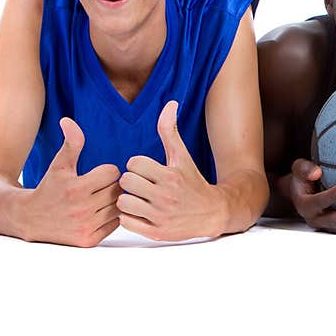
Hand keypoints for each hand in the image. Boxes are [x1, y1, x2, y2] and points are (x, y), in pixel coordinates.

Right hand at [27, 118, 120, 246]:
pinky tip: (99, 212)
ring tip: (101, 198)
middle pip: (117, 190)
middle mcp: (81, 210)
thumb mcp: (59, 164)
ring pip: (118, 207)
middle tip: (101, 187)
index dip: (107, 170)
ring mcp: (86, 227)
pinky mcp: (88, 240)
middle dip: (111, 186)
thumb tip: (69, 121)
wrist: (29, 219)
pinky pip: (115, 224)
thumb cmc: (49, 187)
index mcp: (76, 189)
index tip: (97, 173)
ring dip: (113, 202)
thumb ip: (71, 143)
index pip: (113, 173)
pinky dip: (111, 218)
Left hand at [118, 101, 223, 240]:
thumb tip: (169, 102)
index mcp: (170, 175)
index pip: (134, 163)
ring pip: (123, 202)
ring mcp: (160, 216)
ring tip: (140, 198)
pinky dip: (130, 217)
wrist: (213, 212)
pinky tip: (141, 212)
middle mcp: (165, 196)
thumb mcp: (182, 156)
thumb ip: (170, 130)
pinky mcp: (156, 232)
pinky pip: (126, 222)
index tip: (147, 170)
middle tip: (142, 185)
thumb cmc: (193, 181)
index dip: (138, 165)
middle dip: (132, 182)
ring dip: (128, 200)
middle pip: (126, 181)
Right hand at [288, 159, 335, 233]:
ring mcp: (324, 224)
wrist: (300, 191)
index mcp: (304, 204)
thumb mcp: (299, 169)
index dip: (332, 196)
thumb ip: (305, 169)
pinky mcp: (332, 226)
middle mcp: (314, 218)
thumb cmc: (302, 178)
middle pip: (332, 220)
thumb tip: (317, 172)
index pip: (318, 202)